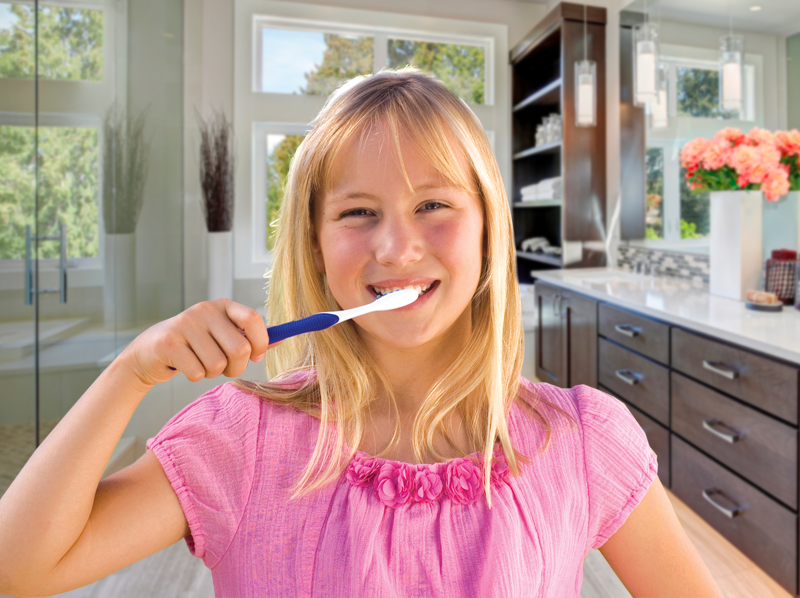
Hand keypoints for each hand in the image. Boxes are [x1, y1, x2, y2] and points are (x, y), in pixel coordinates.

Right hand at [119, 299, 282, 386]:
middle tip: (224, 367)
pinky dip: (195, 376)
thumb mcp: (222, 335)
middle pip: (240, 349)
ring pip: (218, 364)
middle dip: (236, 367)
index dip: (261, 342)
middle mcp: (205, 310)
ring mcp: (185, 325)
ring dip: (213, 373)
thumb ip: (249, 337)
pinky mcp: (169, 343)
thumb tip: (281, 340)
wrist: (150, 352)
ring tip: (200, 363)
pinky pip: (198, 373)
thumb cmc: (194, 346)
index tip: (257, 356)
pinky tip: (185, 366)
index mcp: (223, 306)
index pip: (253, 319)